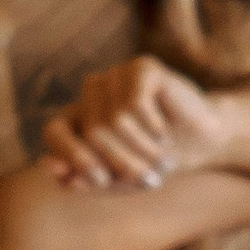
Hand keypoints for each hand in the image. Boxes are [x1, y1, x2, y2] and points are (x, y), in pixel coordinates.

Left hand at [41, 55, 225, 191]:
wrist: (201, 141)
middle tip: (150, 180)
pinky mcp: (141, 68)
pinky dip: (153, 129)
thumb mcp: (119, 179)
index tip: (101, 181)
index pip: (54, 131)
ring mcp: (116, 77)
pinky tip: (166, 134)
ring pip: (113, 119)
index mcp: (79, 117)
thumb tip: (49, 166)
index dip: (73, 156)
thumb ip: (85, 176)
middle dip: (123, 163)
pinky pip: (135, 103)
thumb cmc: (154, 161)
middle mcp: (92, 93)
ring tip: (162, 160)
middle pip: (91, 131)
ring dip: (142, 149)